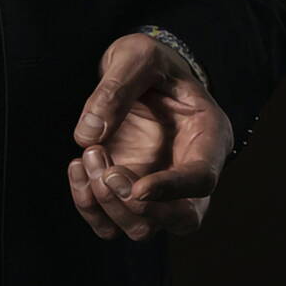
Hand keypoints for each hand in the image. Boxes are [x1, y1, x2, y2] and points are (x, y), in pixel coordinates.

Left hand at [67, 31, 233, 241]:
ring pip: (142, 229)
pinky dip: (89, 205)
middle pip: (180, 220)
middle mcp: (189, 169)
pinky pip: (111, 222)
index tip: (136, 189)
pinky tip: (77, 167)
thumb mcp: (136, 56)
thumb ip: (115, 89)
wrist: (138, 71)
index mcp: (208, 135)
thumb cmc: (149, 60)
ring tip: (87, 156)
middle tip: (103, 167)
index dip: (172, 191)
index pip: (202, 179)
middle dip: (137, 208)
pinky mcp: (129, 192)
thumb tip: (88, 135)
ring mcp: (159, 186)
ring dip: (107, 204)